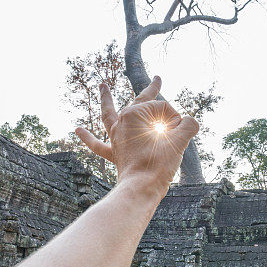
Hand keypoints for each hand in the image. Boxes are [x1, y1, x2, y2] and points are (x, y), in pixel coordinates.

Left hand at [75, 76, 198, 196]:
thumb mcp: (180, 140)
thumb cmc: (159, 163)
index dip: (176, 121)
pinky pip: (98, 145)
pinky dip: (88, 138)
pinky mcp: (115, 153)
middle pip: (141, 102)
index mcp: (135, 113)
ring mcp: (116, 137)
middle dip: (152, 89)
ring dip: (106, 100)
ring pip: (109, 114)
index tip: (178, 134)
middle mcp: (122, 122)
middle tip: (158, 79)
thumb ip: (188, 125)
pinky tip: (77, 130)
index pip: (164, 109)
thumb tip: (189, 122)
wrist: (141, 188)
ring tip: (102, 86)